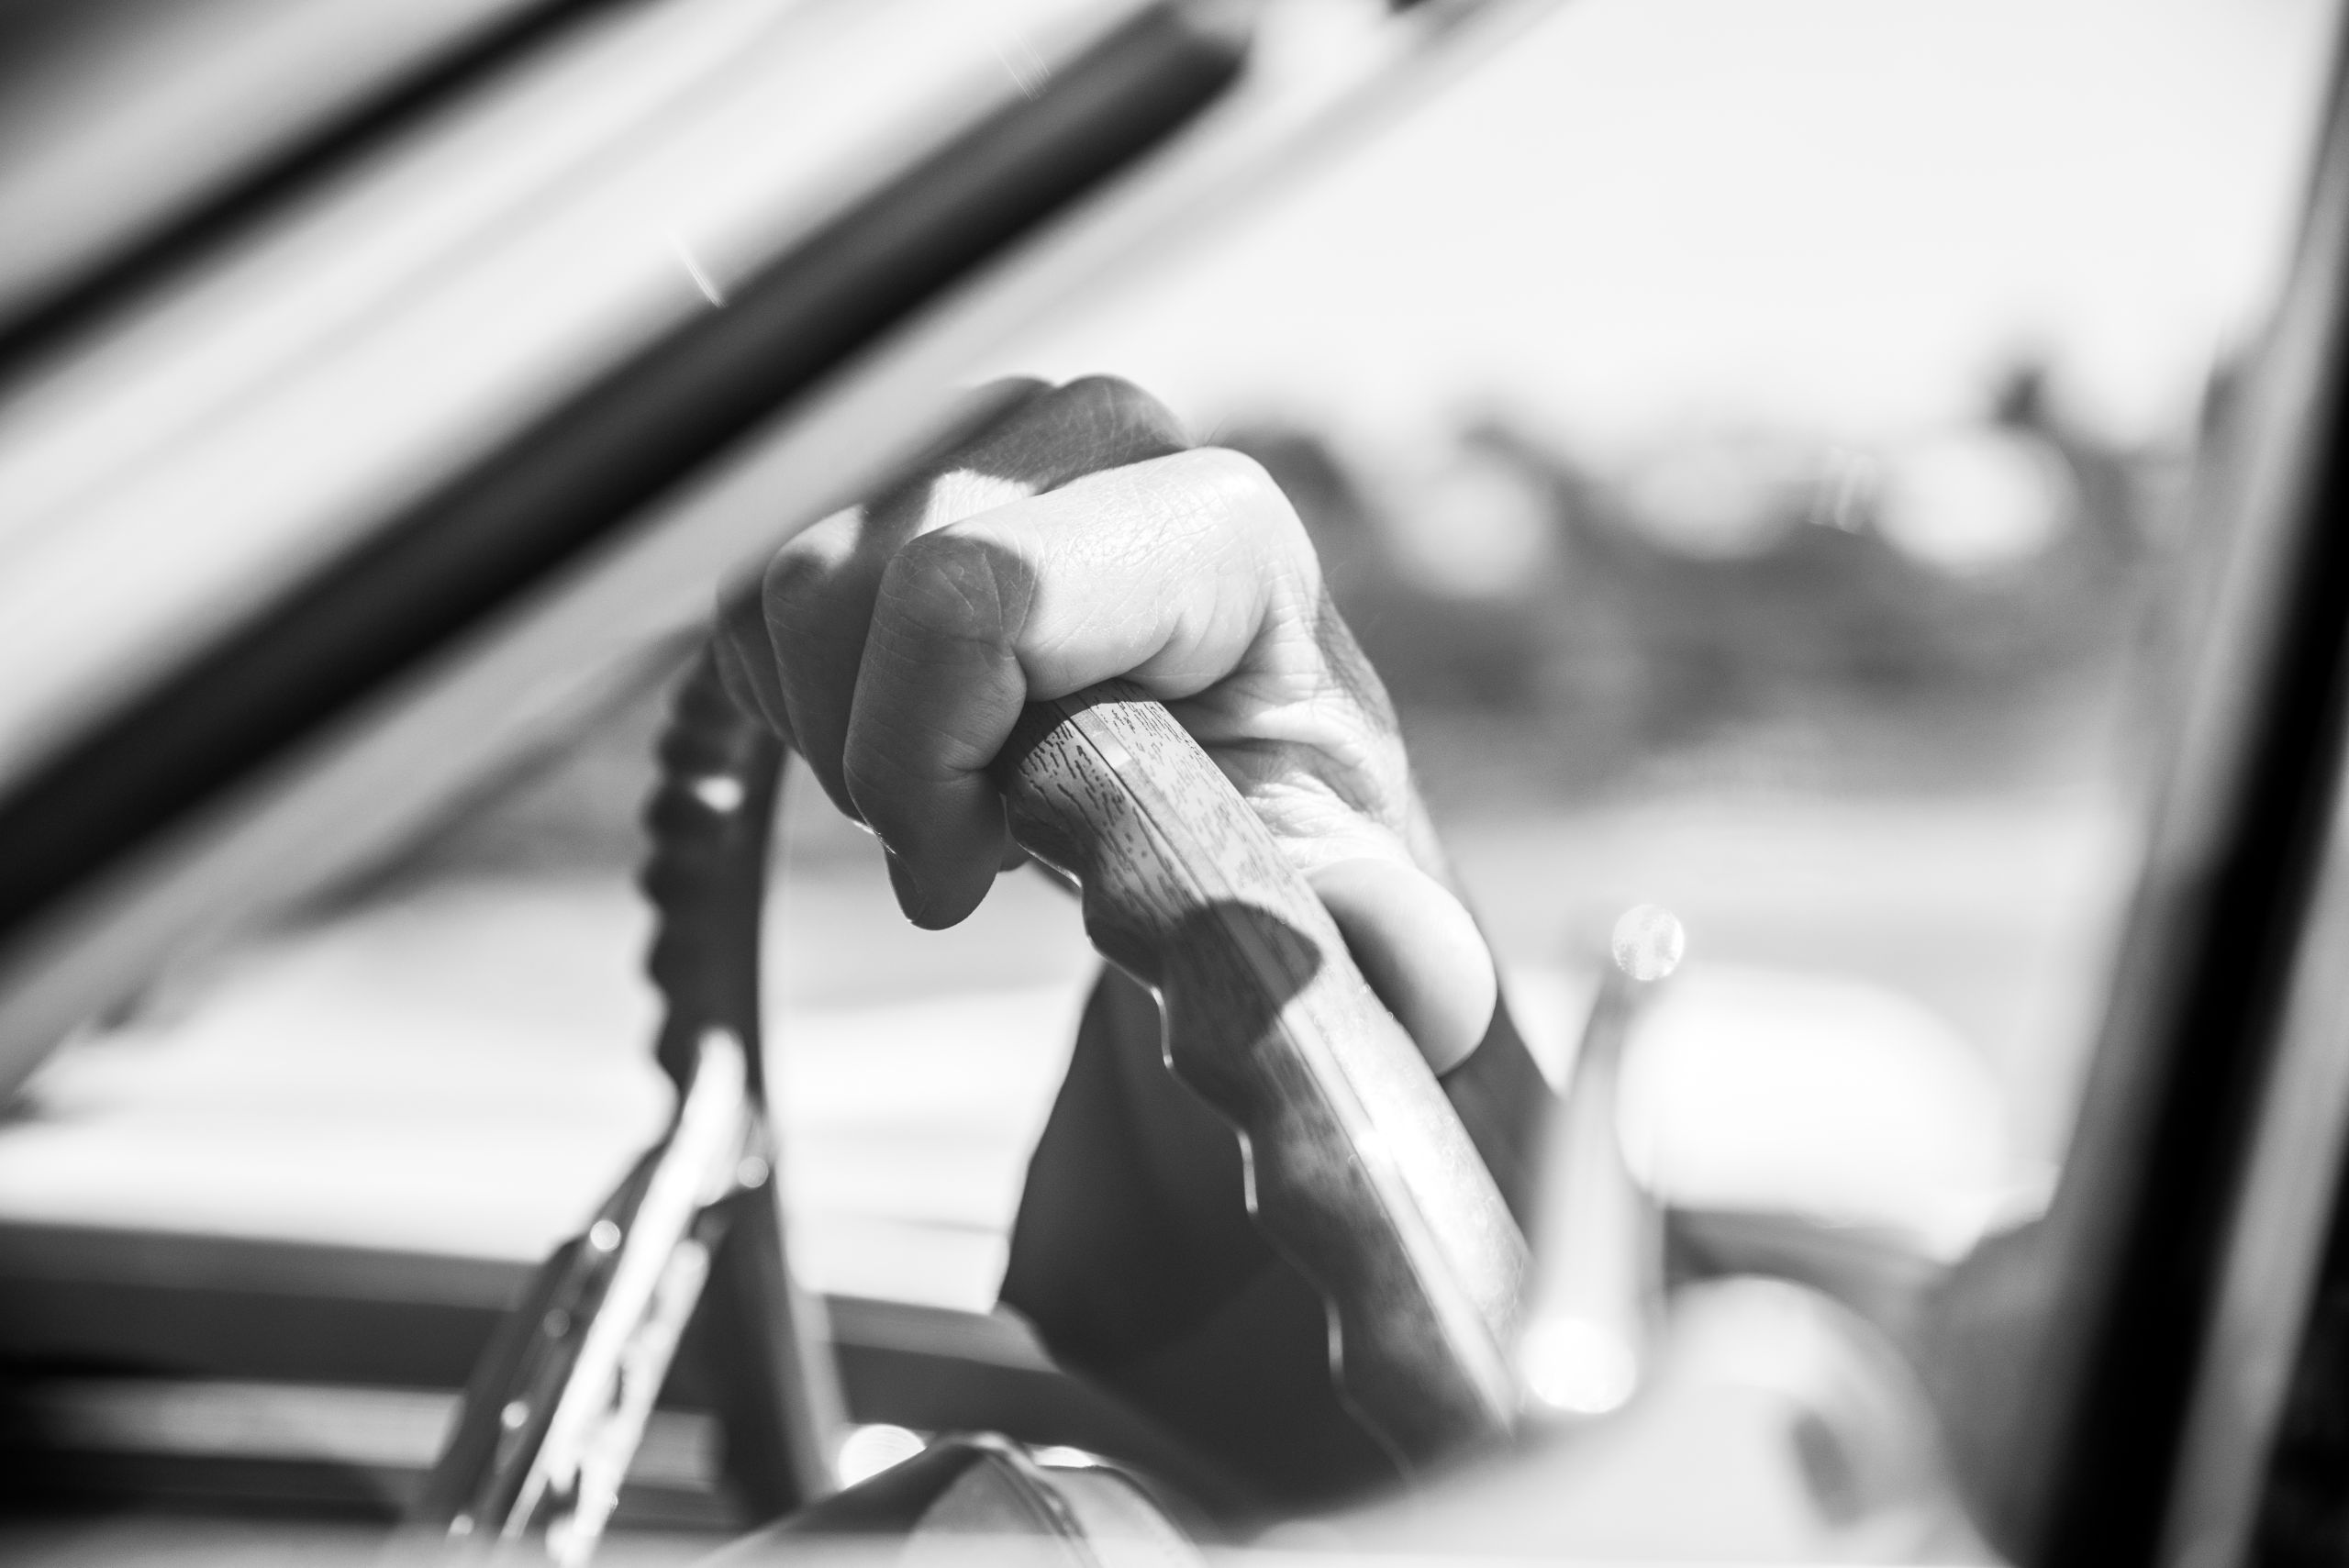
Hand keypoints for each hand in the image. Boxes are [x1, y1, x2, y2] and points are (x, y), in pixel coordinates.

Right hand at [716, 377, 1495, 1071]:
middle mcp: (1103, 431)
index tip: (965, 878)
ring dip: (835, 733)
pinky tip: (914, 739)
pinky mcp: (898, 463)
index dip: (921, 755)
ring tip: (956, 791)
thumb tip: (1412, 966)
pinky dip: (796, 702)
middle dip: (874, 757)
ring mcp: (989, 429)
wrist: (1214, 779)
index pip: (973, 590)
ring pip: (780, 581)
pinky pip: (749, 589)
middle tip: (965, 847)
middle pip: (849, 581)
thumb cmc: (1270, 833)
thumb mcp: (1333, 902)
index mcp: (1219, 522)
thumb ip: (1374, 934)